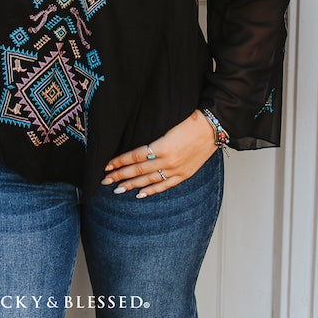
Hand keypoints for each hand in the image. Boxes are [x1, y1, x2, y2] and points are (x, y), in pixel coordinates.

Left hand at [101, 109, 216, 198]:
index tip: (107, 165)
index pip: (135, 156)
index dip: (120, 162)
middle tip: (105, 180)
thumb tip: (136, 149)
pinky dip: (151, 191)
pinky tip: (139, 194)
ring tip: (117, 189)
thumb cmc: (191, 122)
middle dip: (120, 176)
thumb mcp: (169, 127)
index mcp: (163, 146)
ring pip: (149, 180)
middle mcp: (168, 161)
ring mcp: (176, 170)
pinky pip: (164, 186)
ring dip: (131, 185)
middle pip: (138, 170)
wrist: (213, 128)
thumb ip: (153, 140)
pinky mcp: (184, 175)